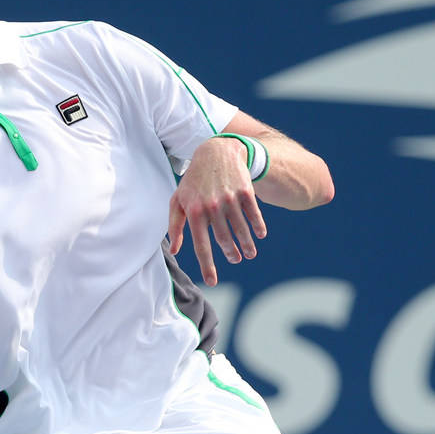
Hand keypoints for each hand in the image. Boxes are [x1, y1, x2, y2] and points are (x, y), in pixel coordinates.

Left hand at [167, 136, 266, 285]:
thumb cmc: (193, 180)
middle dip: (231, 253)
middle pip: (224, 239)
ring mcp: (229, 198)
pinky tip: (260, 235)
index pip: (200, 244)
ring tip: (249, 253)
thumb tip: (174, 250)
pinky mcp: (245, 191)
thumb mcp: (178, 199)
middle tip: (236, 259)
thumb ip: (175, 225)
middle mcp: (211, 206)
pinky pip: (254, 214)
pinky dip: (258, 226)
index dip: (207, 265)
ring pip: (240, 229)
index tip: (212, 282)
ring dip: (247, 245)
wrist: (215, 151)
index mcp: (193, 211)